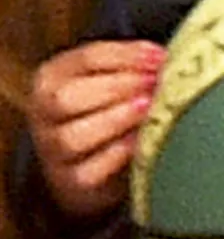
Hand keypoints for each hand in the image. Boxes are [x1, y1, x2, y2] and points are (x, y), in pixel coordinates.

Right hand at [27, 42, 164, 216]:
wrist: (89, 161)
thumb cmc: (105, 110)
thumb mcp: (109, 81)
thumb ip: (131, 67)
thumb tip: (166, 60)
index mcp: (51, 78)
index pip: (86, 59)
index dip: (127, 56)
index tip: (161, 58)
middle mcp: (43, 114)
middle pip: (68, 97)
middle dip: (117, 87)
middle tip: (155, 84)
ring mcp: (52, 151)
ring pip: (72, 136)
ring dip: (115, 120)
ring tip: (149, 109)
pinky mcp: (71, 182)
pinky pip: (90, 171)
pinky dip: (118, 154)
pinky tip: (142, 140)